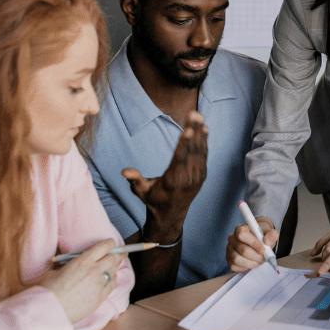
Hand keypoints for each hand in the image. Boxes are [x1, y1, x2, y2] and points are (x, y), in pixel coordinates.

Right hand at [38, 239, 123, 323]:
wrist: (48, 312)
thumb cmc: (46, 291)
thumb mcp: (55, 270)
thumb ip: (68, 265)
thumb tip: (70, 264)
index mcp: (83, 261)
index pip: (106, 246)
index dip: (110, 244)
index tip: (111, 244)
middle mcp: (95, 270)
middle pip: (115, 257)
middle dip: (118, 254)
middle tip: (120, 253)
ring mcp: (99, 284)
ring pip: (115, 271)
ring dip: (114, 267)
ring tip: (111, 267)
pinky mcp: (101, 297)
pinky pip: (113, 285)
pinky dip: (112, 280)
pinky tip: (108, 280)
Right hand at [122, 111, 207, 238]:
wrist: (170, 215)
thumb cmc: (153, 200)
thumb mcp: (142, 191)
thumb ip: (135, 180)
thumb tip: (124, 171)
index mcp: (174, 180)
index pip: (180, 159)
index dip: (185, 144)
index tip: (189, 130)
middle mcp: (188, 177)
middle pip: (192, 150)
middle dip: (194, 131)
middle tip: (195, 114)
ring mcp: (197, 176)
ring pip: (200, 151)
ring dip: (200, 133)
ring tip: (199, 116)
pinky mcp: (202, 174)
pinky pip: (204, 155)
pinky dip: (204, 142)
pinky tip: (204, 129)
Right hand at [226, 217, 279, 271]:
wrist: (260, 242)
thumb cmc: (263, 236)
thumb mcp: (270, 232)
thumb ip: (271, 234)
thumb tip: (267, 241)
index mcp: (240, 229)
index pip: (242, 234)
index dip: (253, 243)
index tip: (263, 249)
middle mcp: (232, 239)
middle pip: (242, 249)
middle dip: (255, 256)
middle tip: (264, 257)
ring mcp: (229, 250)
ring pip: (237, 259)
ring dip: (251, 262)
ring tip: (259, 261)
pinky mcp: (229, 260)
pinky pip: (234, 266)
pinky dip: (245, 267)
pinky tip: (252, 263)